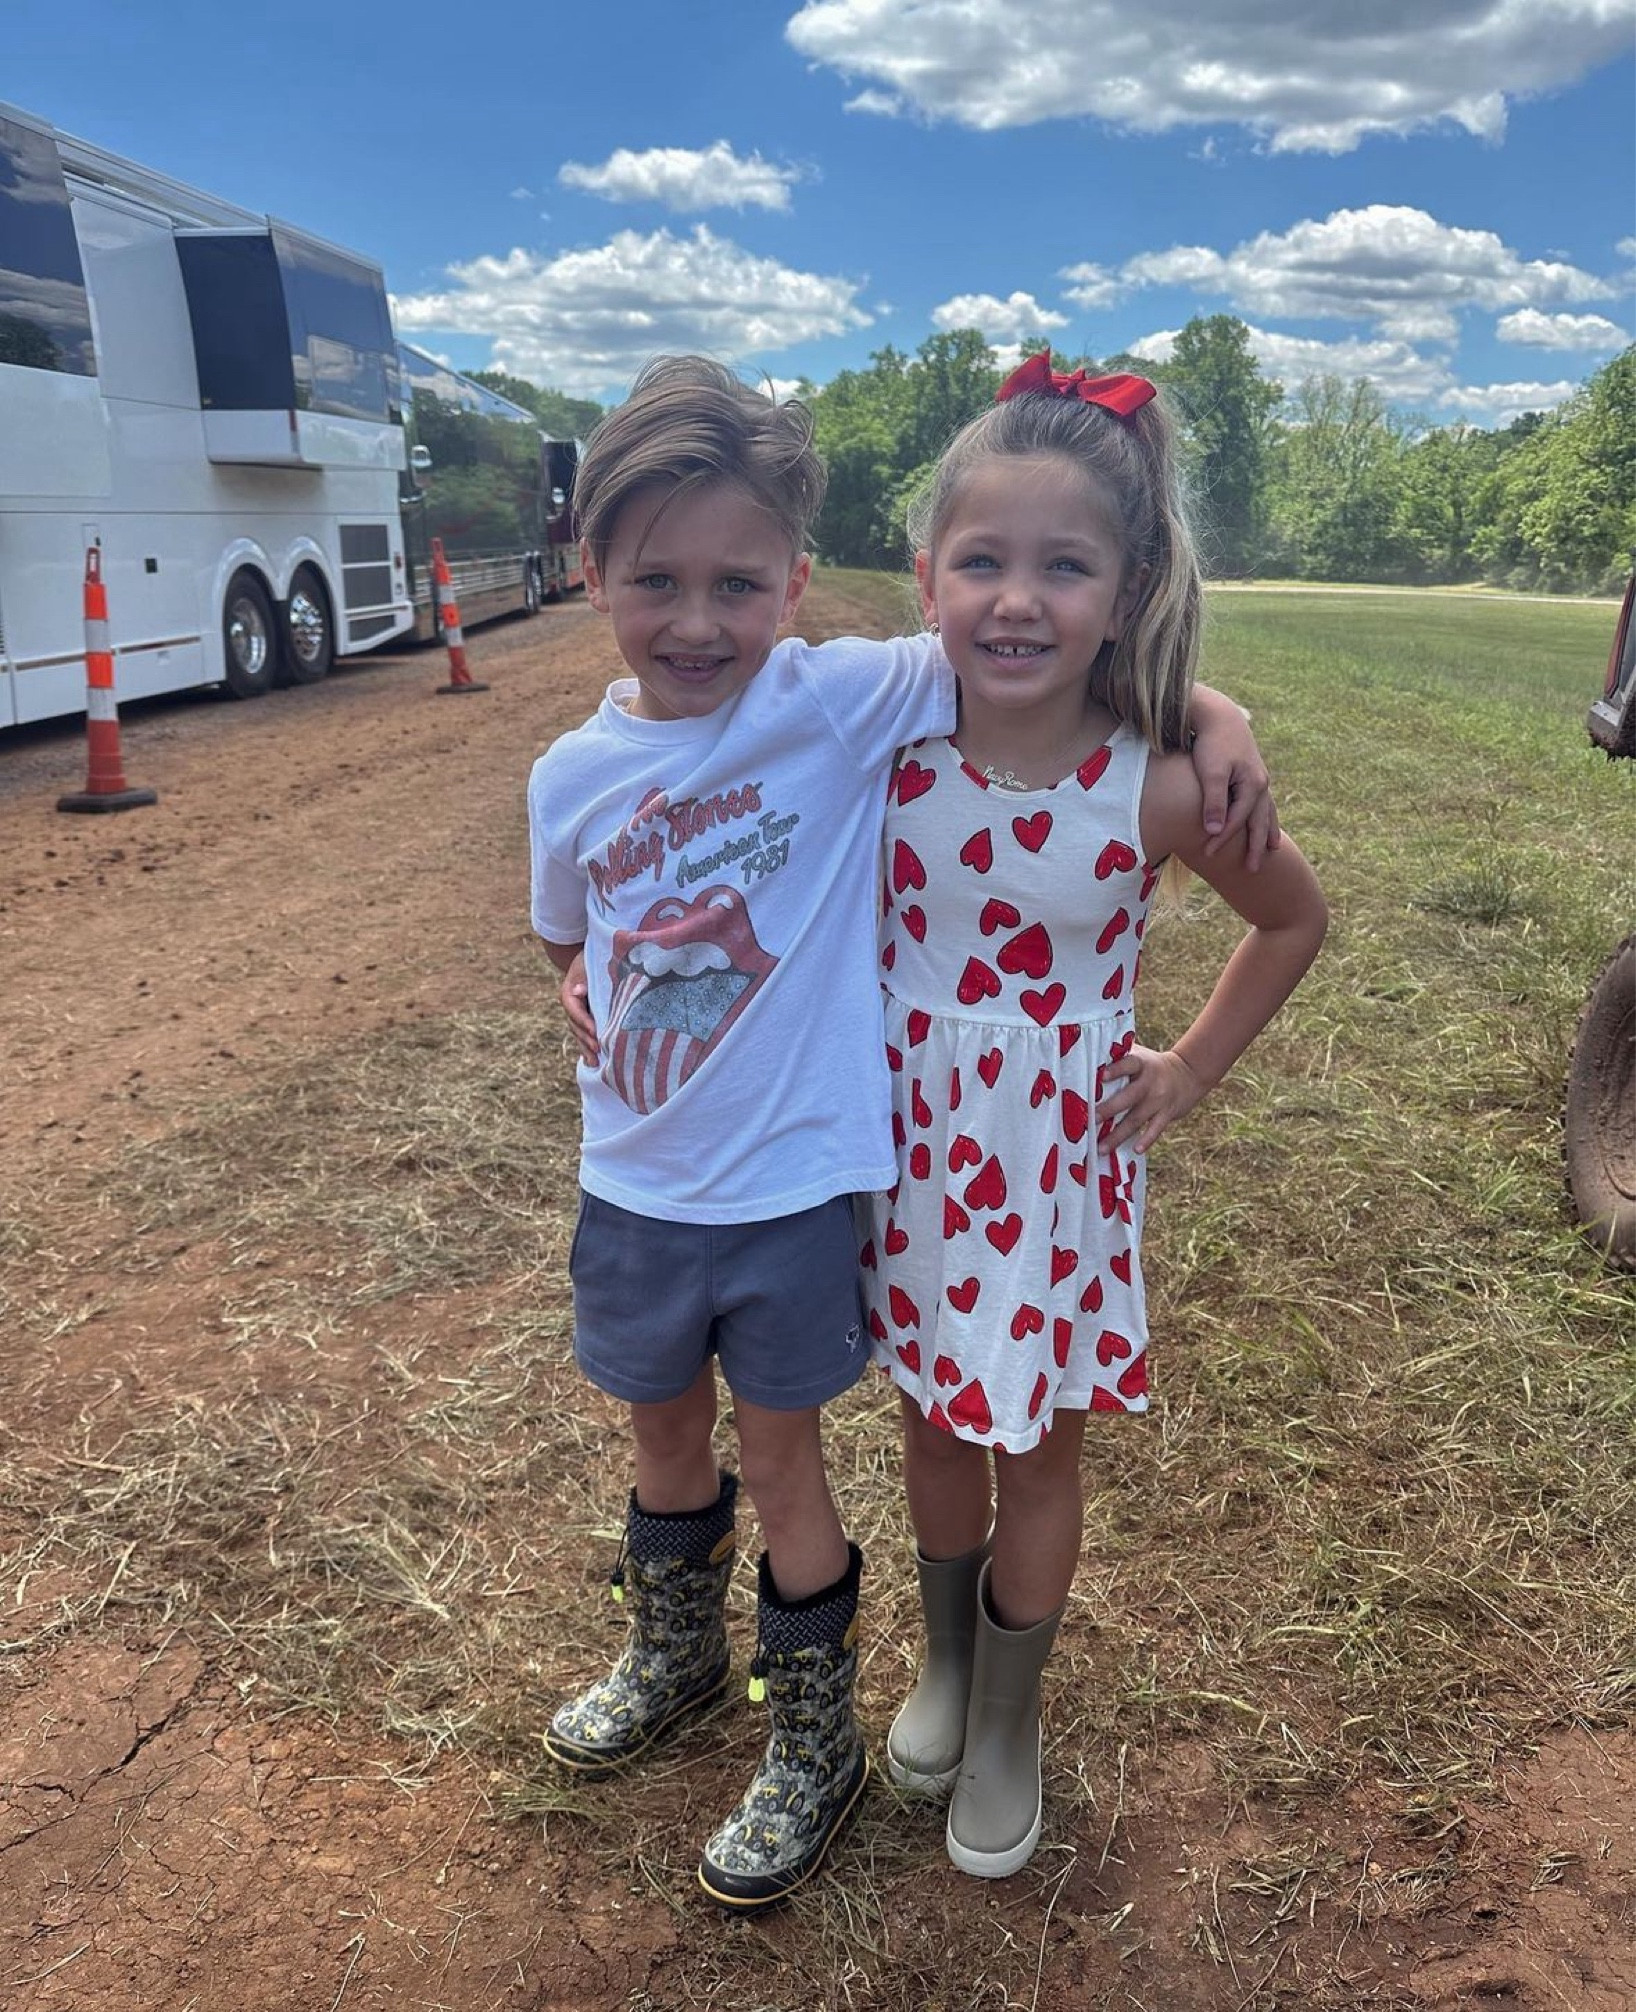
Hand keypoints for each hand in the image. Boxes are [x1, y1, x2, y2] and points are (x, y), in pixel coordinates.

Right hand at [559, 951, 598, 1065]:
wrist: (594, 958)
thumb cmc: (594, 959)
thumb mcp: (589, 962)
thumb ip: (585, 976)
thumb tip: (579, 992)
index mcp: (569, 991)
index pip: (573, 1008)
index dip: (583, 1021)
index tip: (595, 1031)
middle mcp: (571, 1005)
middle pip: (575, 1025)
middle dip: (586, 1038)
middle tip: (598, 1049)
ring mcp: (577, 1014)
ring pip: (578, 1033)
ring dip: (586, 1048)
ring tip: (596, 1061)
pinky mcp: (586, 1019)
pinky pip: (584, 1035)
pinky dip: (587, 1048)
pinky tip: (593, 1062)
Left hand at [1095, 1044, 1206, 1155]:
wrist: (1188, 1074)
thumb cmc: (1150, 1065)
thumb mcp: (1139, 1056)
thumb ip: (1118, 1057)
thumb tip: (1086, 1056)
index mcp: (1141, 1064)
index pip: (1129, 1064)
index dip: (1116, 1069)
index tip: (1101, 1076)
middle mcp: (1151, 1082)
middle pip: (1129, 1096)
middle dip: (1110, 1109)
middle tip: (1092, 1120)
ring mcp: (1159, 1099)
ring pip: (1137, 1118)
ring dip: (1118, 1135)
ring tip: (1101, 1148)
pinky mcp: (1167, 1114)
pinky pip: (1156, 1129)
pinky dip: (1147, 1140)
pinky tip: (1136, 1150)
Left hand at [1188, 692, 1282, 869]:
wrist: (1218, 714)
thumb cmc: (1211, 743)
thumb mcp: (1211, 772)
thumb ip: (1214, 802)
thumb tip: (1216, 831)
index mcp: (1253, 785)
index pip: (1237, 821)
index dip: (1223, 839)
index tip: (1208, 854)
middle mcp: (1261, 783)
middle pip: (1259, 821)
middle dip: (1256, 846)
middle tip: (1254, 870)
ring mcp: (1259, 778)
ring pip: (1265, 811)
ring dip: (1267, 831)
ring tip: (1272, 849)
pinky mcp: (1251, 772)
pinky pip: (1261, 801)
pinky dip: (1264, 814)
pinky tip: (1264, 819)